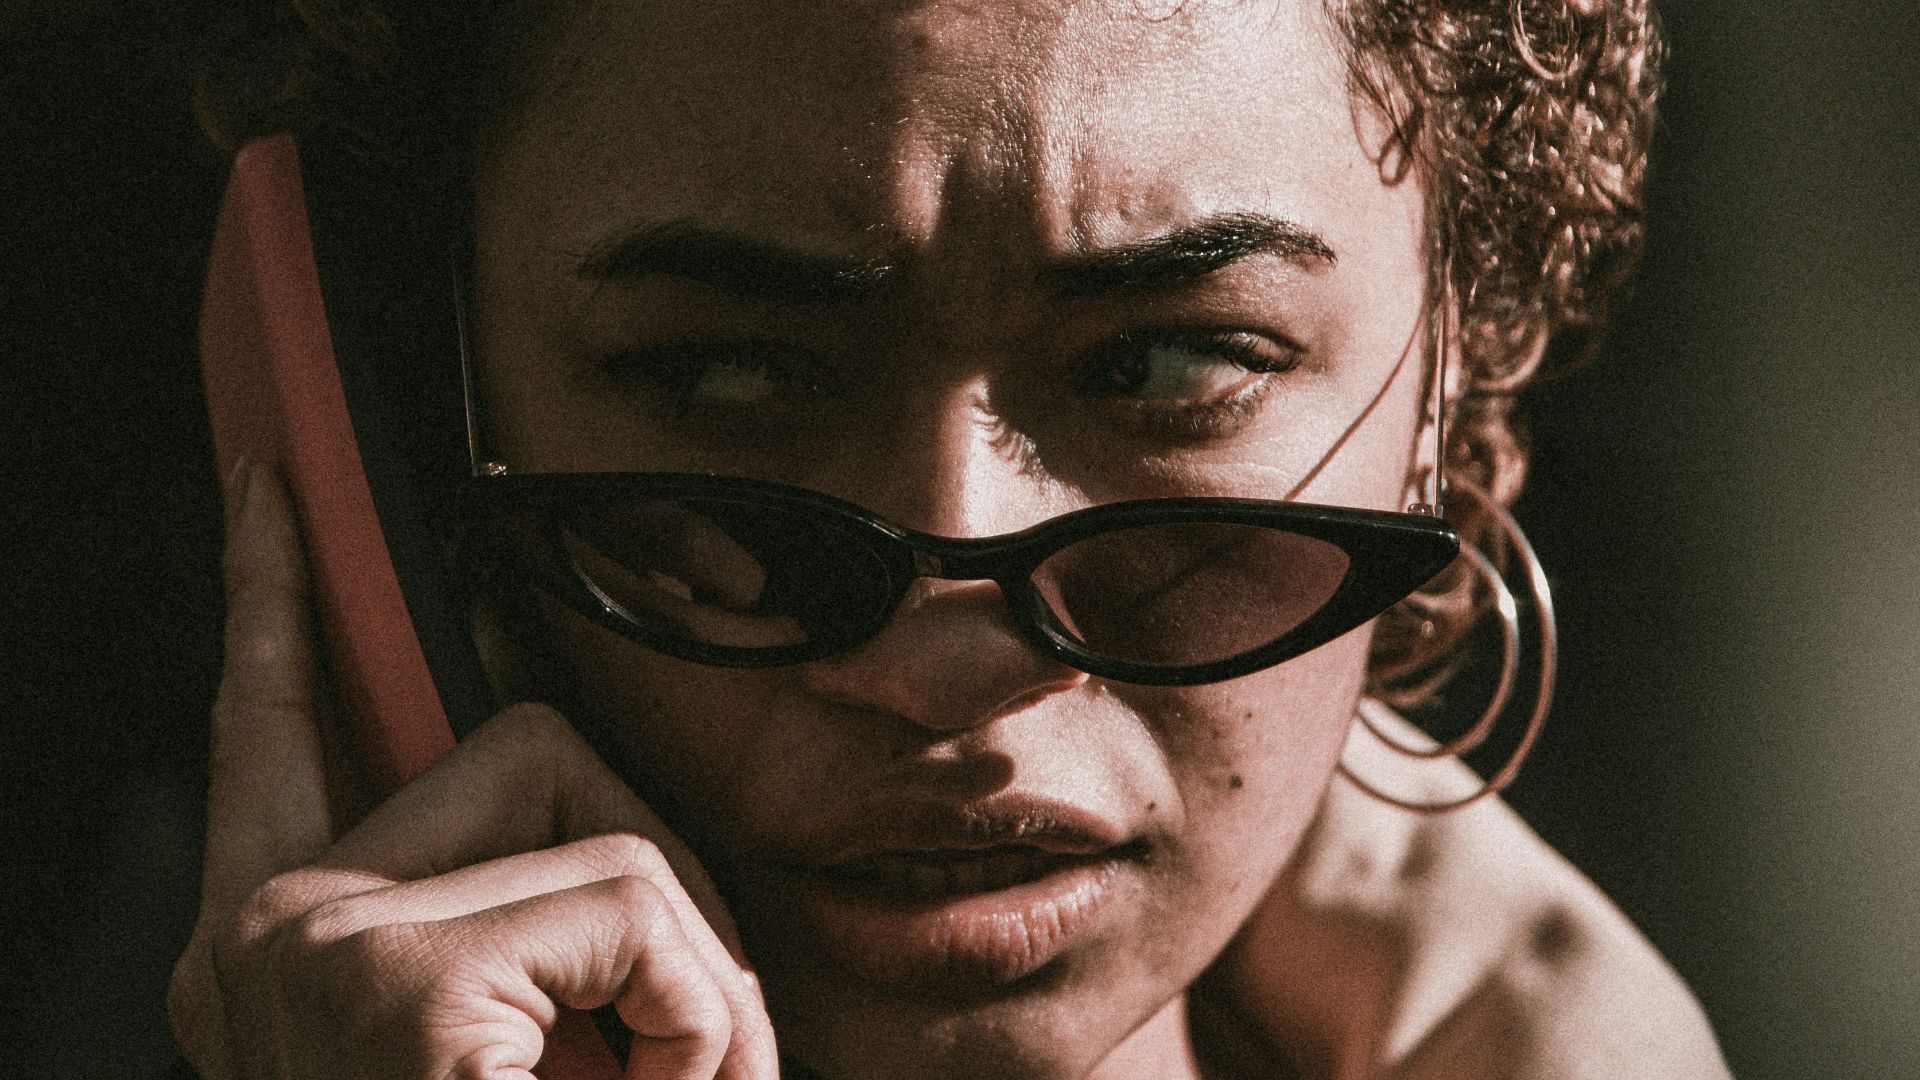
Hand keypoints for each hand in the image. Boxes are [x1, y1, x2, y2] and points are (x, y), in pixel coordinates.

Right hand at [167, 456, 778, 1078]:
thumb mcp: (487, 1037)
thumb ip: (511, 931)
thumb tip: (633, 879)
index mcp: (267, 950)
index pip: (268, 730)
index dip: (272, 600)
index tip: (270, 488)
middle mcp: (256, 933)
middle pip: (522, 749)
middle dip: (649, 865)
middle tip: (680, 1033)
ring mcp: (314, 942)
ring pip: (612, 832)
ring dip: (694, 977)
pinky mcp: (402, 980)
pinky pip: (639, 903)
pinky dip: (701, 1019)